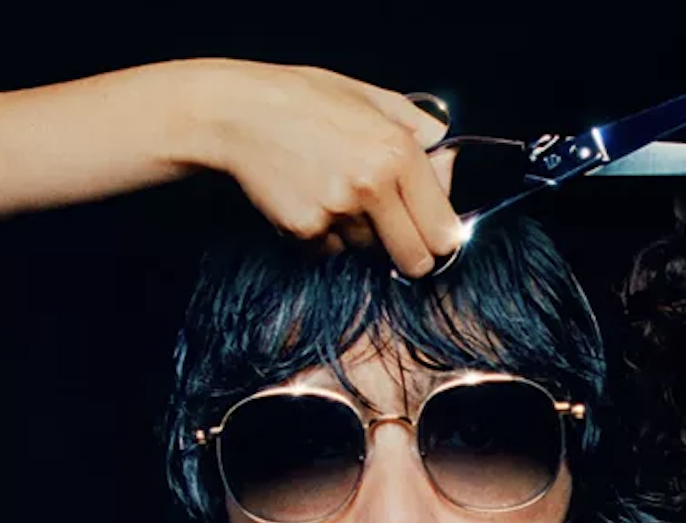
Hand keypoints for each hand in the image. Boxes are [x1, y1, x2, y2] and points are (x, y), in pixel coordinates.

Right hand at [185, 60, 461, 276]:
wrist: (235, 111)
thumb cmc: (305, 101)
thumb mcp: (371, 98)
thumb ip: (420, 129)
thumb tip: (449, 161)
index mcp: (399, 152)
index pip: (445, 231)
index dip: (440, 238)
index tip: (432, 237)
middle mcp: (372, 185)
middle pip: (415, 260)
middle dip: (410, 254)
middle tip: (395, 236)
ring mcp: (337, 210)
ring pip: (369, 251)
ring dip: (361, 235)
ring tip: (336, 194)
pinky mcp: (305, 229)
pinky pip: (331, 251)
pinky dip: (325, 236)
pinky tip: (311, 200)